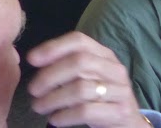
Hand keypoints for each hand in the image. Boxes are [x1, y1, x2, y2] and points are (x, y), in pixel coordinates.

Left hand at [27, 32, 143, 127]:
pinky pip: (86, 111)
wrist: (128, 123)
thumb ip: (70, 67)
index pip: (80, 41)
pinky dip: (64, 116)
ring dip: (53, 99)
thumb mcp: (90, 77)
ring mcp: (120, 90)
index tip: (31, 59)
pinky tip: (55, 119)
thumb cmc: (101, 98)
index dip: (54, 48)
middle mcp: (115, 69)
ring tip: (39, 107)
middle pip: (79, 63)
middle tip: (33, 90)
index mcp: (105, 56)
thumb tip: (35, 60)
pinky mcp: (120, 112)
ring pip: (81, 88)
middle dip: (50, 76)